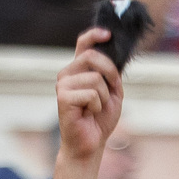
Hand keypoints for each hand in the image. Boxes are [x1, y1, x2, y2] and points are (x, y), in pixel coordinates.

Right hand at [52, 28, 123, 178]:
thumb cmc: (99, 120)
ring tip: (96, 109)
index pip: (83, 44)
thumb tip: (115, 58)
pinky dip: (98, 106)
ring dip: (104, 97)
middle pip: (93, 57)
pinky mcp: (63, 97)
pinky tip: (89, 114)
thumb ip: (113, 76)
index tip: (108, 34)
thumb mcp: (113, 94)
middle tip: (111, 91)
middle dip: (110, 73)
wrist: (90, 144)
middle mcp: (68, 73)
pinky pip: (92, 94)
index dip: (94, 35)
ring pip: (96, 78)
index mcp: (78, 70)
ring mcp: (63, 84)